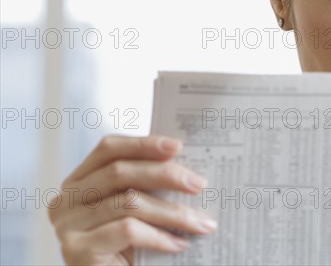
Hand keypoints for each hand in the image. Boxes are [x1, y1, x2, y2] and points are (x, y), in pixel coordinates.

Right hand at [48, 134, 216, 264]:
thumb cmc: (129, 249)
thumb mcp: (135, 209)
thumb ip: (145, 185)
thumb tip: (187, 167)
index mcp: (79, 182)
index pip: (108, 149)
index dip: (143, 144)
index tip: (177, 146)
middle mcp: (65, 200)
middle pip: (119, 172)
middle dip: (165, 174)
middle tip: (199, 183)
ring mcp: (68, 225)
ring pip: (128, 202)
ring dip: (173, 213)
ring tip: (201, 222)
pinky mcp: (77, 250)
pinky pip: (127, 231)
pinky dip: (160, 236)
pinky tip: (180, 244)